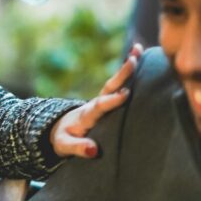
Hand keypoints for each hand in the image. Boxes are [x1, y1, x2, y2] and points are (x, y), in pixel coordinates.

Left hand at [50, 43, 142, 158]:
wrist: (61, 128)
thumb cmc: (63, 139)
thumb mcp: (64, 146)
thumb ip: (77, 148)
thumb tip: (94, 151)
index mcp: (86, 116)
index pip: (99, 107)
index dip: (111, 101)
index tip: (124, 94)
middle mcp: (94, 104)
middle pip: (108, 88)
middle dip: (121, 75)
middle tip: (133, 61)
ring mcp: (101, 99)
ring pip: (115, 82)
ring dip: (126, 66)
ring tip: (138, 49)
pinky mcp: (107, 99)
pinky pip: (119, 83)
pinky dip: (128, 70)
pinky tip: (140, 55)